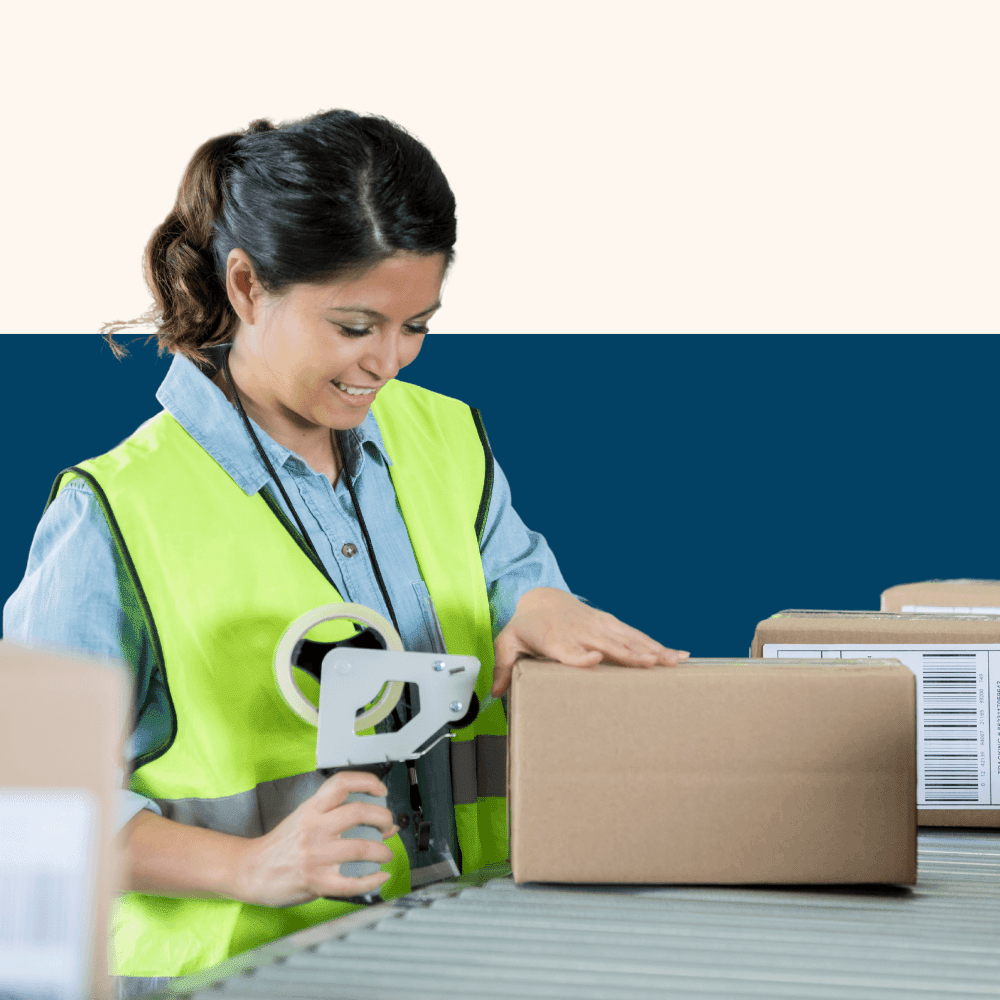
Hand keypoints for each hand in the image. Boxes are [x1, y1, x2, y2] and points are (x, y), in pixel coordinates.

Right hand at [235, 771, 398, 907]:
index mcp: (312, 809)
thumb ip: (339, 818)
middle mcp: (315, 827)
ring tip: (385, 854)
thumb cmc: (281, 845)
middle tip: (387, 826)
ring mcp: (316, 855)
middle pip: (359, 812)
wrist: (250, 870)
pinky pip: (352, 882)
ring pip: (361, 847)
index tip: (381, 790)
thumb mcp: (306, 820)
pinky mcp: (316, 881)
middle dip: (383, 818)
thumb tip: (383, 824)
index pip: (342, 783)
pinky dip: (372, 880)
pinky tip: (380, 877)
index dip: (367, 782)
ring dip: (382, 851)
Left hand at [491, 587, 689, 697]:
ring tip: (675, 662)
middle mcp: (580, 630)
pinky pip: (635, 635)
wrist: (541, 596)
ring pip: (628, 639)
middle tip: (651, 664)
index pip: (569, 649)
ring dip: (653, 650)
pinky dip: (657, 645)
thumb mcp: (507, 643)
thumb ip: (503, 668)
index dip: (580, 655)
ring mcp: (598, 625)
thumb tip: (495, 694)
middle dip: (629, 654)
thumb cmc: (526, 625)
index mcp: (555, 638)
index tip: (594, 659)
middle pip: (607, 644)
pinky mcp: (611, 624)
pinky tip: (677, 656)